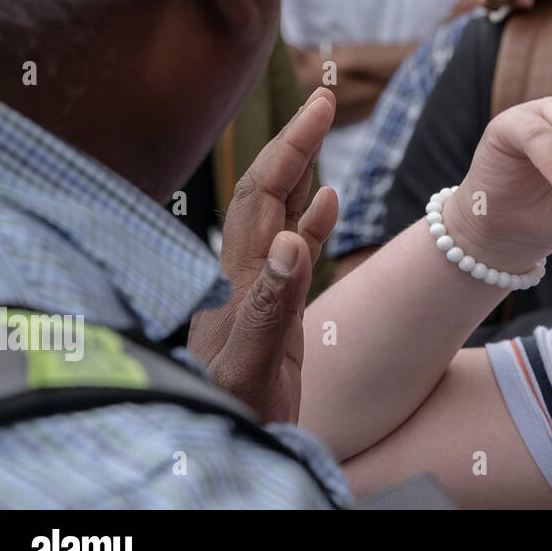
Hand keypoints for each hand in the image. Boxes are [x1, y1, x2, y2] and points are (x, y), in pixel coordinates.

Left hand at [187, 87, 338, 423]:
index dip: (291, 145)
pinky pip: (294, 250)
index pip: (262, 193)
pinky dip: (312, 218)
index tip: (319, 104)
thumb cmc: (234, 416)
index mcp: (239, 277)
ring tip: (322, 130)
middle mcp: (244, 273)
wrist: (224, 453)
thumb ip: (270, 305)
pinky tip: (327, 199)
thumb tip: (289, 239)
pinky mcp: (274, 310)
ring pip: (279, 213)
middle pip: (267, 190)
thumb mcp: (251, 367)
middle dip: (295, 141)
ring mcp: (257, 289)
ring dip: (301, 169)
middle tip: (323, 96)